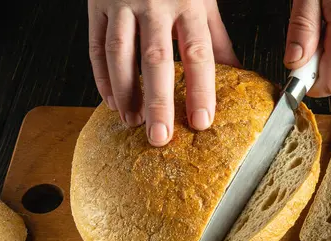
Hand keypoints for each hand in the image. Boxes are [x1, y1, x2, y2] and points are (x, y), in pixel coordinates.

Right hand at [88, 0, 239, 145]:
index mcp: (188, 1)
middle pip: (156, 57)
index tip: (201, 121)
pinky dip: (101, 77)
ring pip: (119, 53)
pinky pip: (95, 46)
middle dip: (158, 101)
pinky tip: (110, 101)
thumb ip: (216, 39)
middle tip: (160, 136)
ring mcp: (121, 2)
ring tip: (133, 122)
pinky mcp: (95, 5)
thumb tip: (235, 75)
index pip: (197, 52)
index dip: (199, 89)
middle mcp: (153, 2)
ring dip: (125, 93)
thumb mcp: (203, 0)